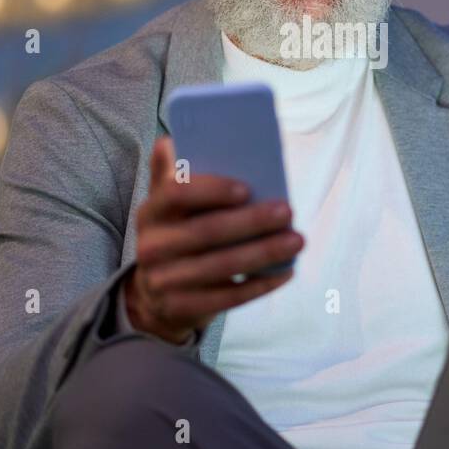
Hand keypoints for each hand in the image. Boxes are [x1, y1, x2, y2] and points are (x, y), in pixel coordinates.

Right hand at [124, 136, 302, 344]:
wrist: (152, 298)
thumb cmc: (175, 236)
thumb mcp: (167, 207)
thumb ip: (173, 174)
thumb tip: (173, 140)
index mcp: (151, 211)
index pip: (177, 193)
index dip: (212, 190)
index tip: (247, 188)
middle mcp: (151, 246)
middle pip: (207, 232)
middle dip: (252, 221)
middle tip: (288, 211)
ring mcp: (163, 281)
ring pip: (222, 266)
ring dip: (264, 253)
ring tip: (297, 240)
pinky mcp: (181, 308)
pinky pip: (228, 297)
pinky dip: (260, 284)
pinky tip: (286, 271)